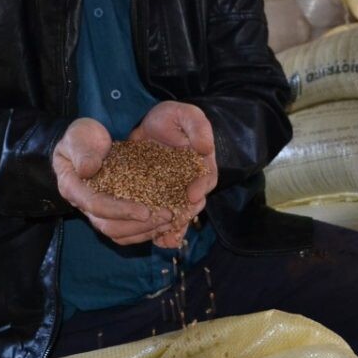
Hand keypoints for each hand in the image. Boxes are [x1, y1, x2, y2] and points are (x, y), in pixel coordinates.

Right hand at [52, 118, 170, 244]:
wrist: (86, 140)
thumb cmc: (82, 137)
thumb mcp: (79, 137)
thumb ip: (82, 152)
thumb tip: (87, 170)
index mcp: (73, 188)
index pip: (96, 205)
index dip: (121, 210)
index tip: (145, 211)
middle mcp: (85, 205)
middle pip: (109, 226)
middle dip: (138, 225)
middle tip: (166, 216)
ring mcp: (99, 211)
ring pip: (120, 232)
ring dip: (145, 230)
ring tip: (170, 220)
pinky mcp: (113, 211)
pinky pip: (127, 229)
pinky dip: (146, 229)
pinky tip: (166, 222)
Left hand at [129, 101, 218, 243]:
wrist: (151, 124)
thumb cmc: (173, 118)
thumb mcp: (187, 115)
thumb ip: (198, 127)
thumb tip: (205, 148)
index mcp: (201, 165)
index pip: (206, 179)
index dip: (201, 187)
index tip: (192, 194)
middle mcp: (190, 183)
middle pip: (193, 203)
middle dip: (186, 215)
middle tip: (175, 221)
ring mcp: (173, 192)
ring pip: (177, 214)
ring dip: (173, 228)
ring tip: (165, 239)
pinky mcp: (155, 196)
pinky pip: (160, 216)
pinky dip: (159, 230)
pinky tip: (156, 241)